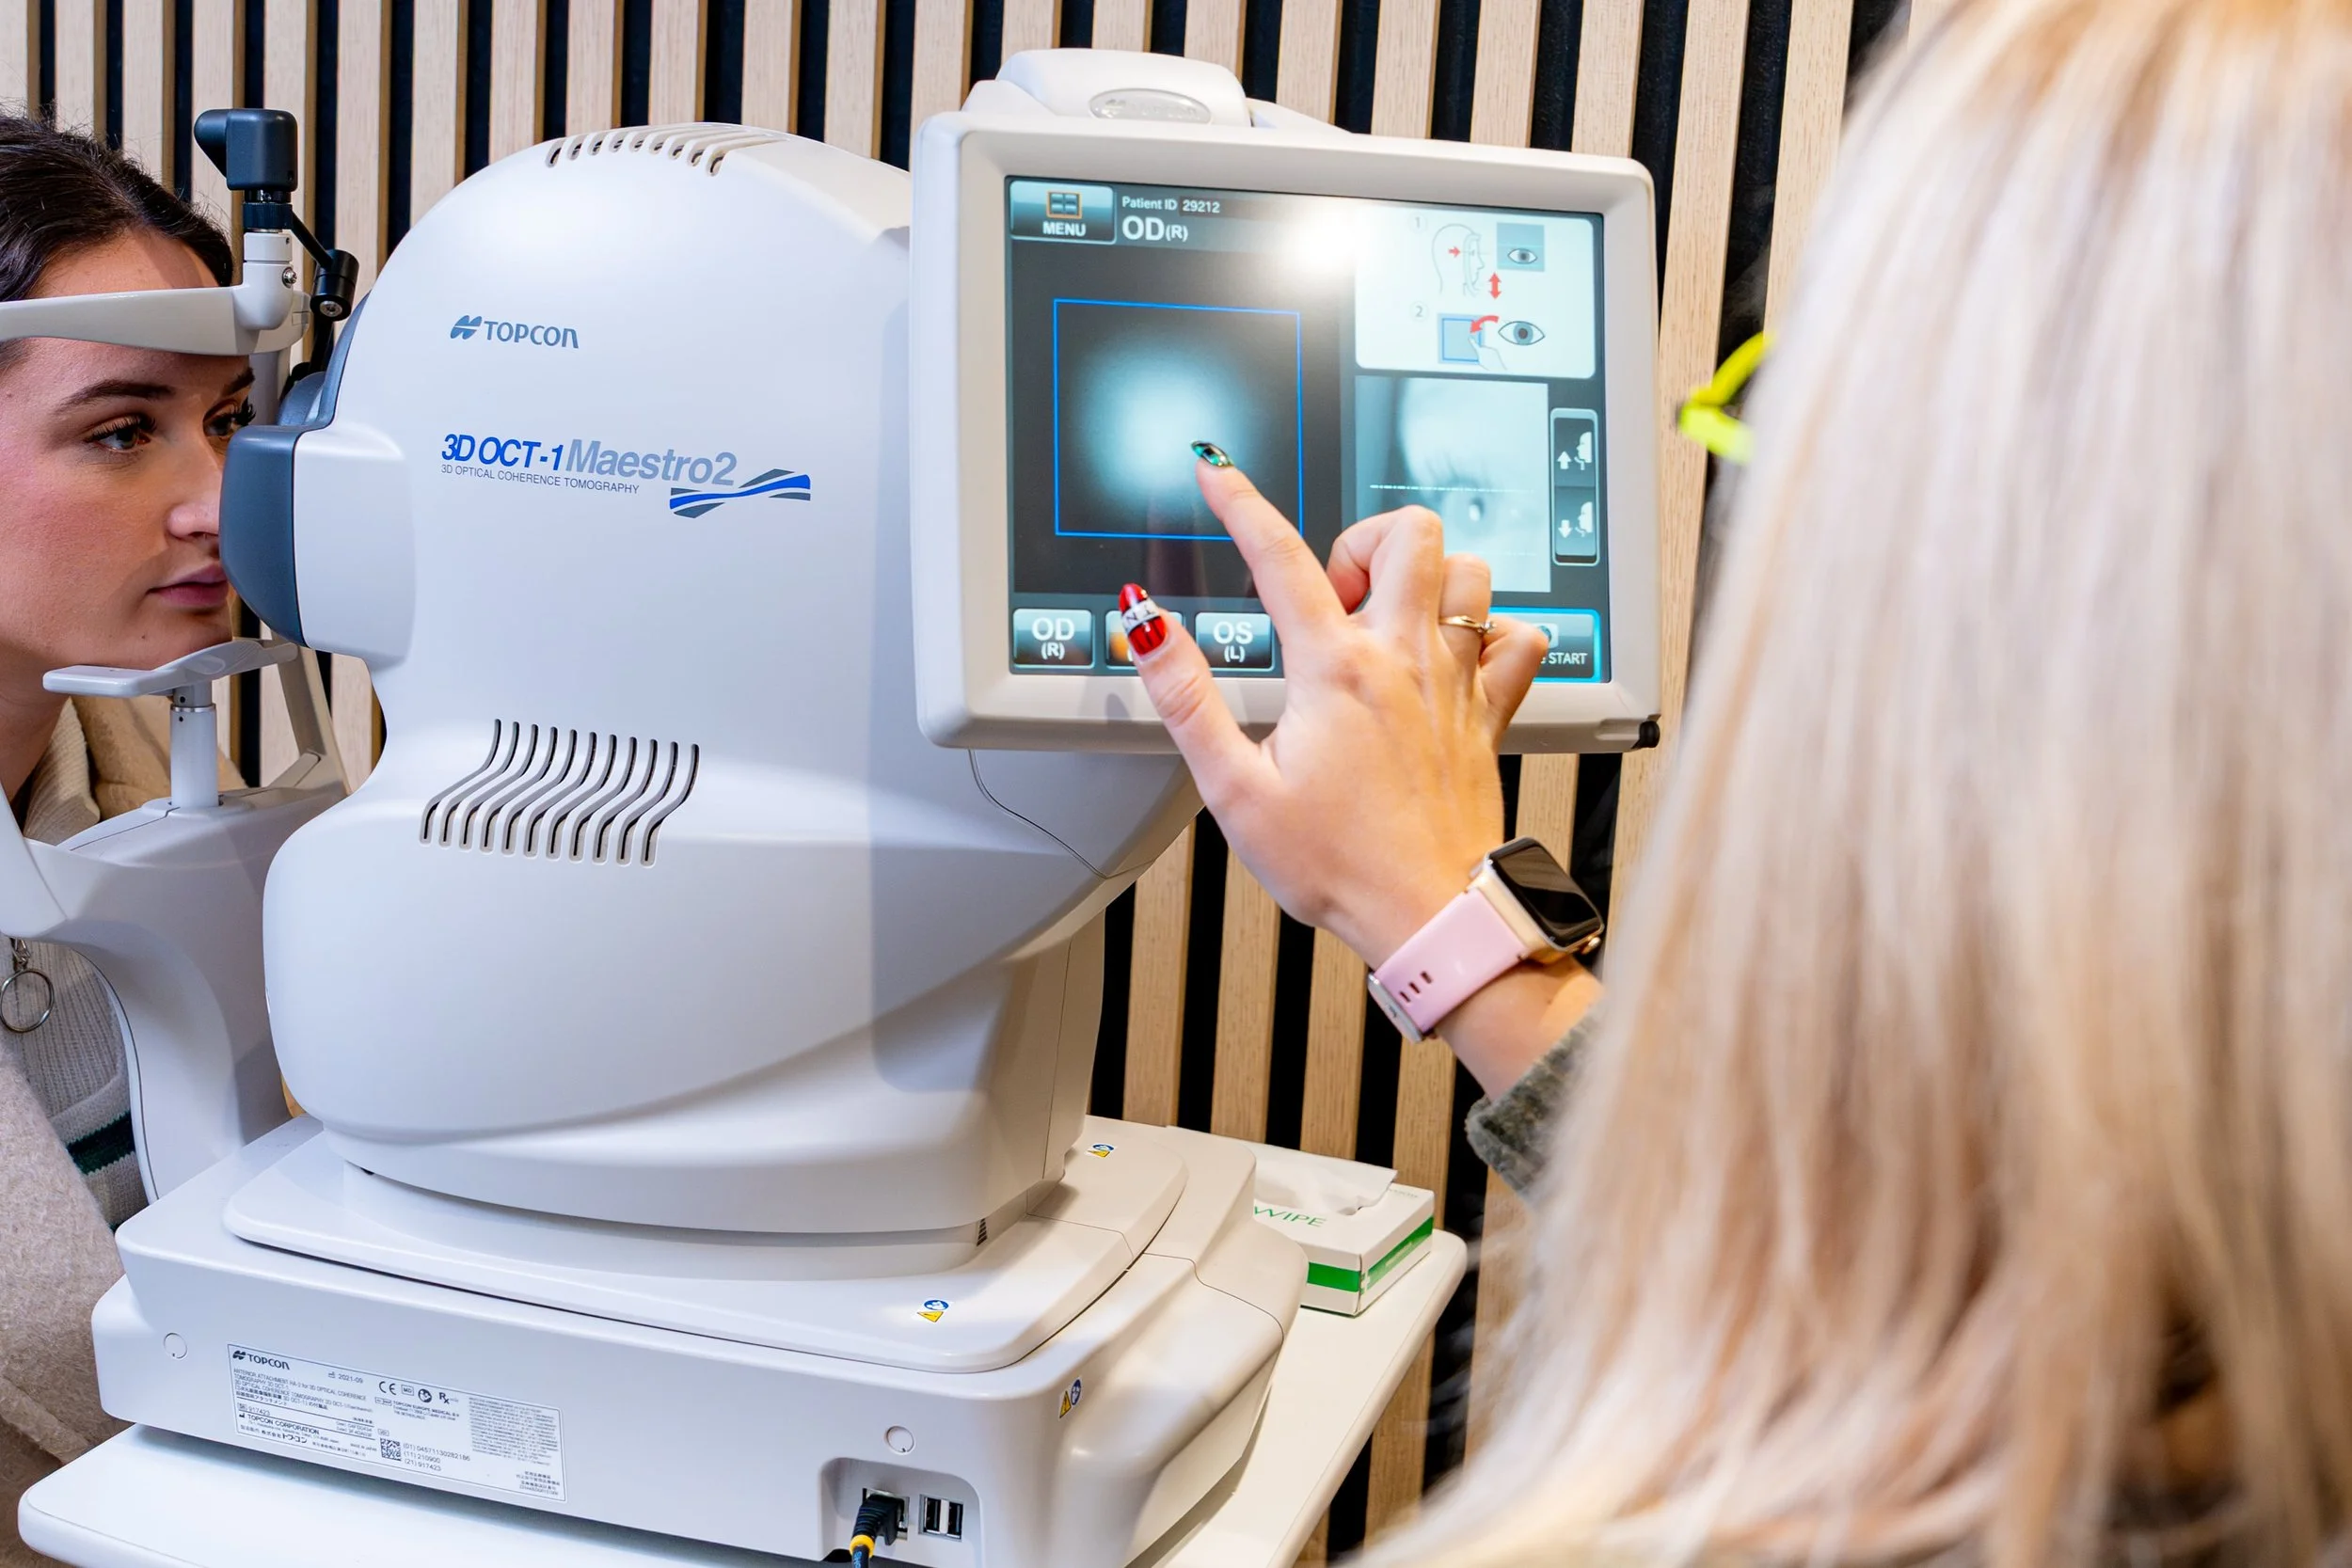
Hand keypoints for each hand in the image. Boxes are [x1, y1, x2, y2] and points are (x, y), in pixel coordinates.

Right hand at [1126, 452, 1550, 968]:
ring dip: (1427, 577)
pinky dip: (1492, 631)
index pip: (1279, 555)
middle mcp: (1404, 660)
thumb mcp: (1233, 787)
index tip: (1216, 471)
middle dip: (1362, 539)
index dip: (1239, 501)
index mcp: (1334, 671)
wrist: (1430, 915)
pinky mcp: (1491, 714)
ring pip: (1469, 571)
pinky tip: (1453, 657)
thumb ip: (1185, 696)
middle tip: (1331, 594)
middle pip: (1408, 533)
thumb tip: (1146, 626)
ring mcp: (1456, 683)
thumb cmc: (1337, 865)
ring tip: (1386, 621)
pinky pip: (1520, 639)